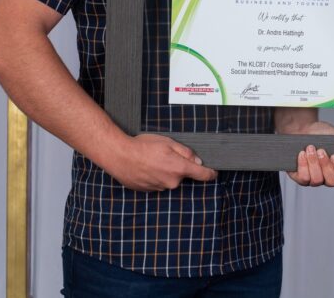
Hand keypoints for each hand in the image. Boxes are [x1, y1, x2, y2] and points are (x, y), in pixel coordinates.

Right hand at [101, 133, 217, 190]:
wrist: (119, 156)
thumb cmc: (143, 146)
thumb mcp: (168, 142)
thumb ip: (186, 152)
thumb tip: (198, 161)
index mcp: (179, 169)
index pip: (202, 175)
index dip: (210, 173)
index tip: (214, 172)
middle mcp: (172, 182)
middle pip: (183, 175)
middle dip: (179, 166)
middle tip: (165, 154)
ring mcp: (160, 188)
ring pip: (170, 179)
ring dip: (166, 171)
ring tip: (152, 159)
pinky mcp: (149, 191)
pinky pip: (158, 183)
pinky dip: (155, 175)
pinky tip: (146, 166)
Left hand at [285, 121, 333, 186]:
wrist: (304, 130)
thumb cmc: (321, 134)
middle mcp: (329, 178)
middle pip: (332, 181)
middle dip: (326, 165)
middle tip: (321, 150)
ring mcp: (315, 180)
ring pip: (317, 180)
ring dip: (313, 163)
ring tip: (311, 148)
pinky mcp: (302, 178)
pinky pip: (303, 178)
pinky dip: (303, 165)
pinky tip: (302, 154)